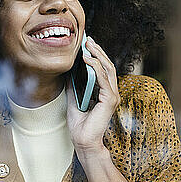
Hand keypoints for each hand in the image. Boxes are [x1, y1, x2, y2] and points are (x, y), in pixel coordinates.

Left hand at [65, 36, 119, 152]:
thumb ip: (73, 86)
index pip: (103, 69)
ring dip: (97, 55)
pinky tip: (87, 59)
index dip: (96, 55)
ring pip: (108, 69)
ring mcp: (112, 96)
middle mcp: (111, 92)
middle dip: (98, 51)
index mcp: (104, 92)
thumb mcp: (72, 100)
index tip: (86, 44)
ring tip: (87, 45)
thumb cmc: (80, 126)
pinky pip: (104, 79)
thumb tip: (68, 72)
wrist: (83, 141)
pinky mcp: (110, 100)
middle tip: (88, 40)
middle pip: (107, 66)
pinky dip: (95, 67)